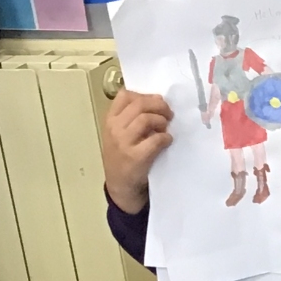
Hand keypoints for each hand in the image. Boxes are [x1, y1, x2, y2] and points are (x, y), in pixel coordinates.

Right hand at [102, 90, 172, 214]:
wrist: (120, 185)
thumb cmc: (124, 156)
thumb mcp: (121, 133)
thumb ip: (133, 117)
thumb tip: (158, 100)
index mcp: (111, 120)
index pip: (124, 95)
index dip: (145, 95)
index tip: (156, 102)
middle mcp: (114, 129)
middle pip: (139, 104)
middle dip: (159, 106)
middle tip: (169, 114)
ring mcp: (124, 143)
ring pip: (146, 119)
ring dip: (162, 121)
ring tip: (165, 129)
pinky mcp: (136, 157)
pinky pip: (156, 139)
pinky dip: (166, 138)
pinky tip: (166, 142)